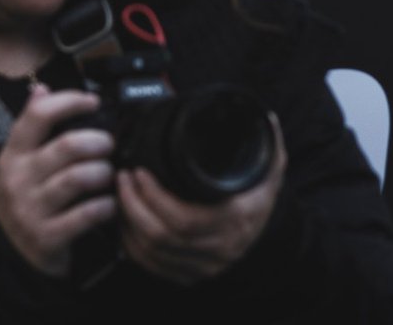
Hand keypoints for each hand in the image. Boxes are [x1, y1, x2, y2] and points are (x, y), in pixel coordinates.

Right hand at [0, 85, 114, 276]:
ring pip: (80, 177)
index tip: (94, 102)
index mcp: (13, 155)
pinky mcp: (45, 238)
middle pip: (69, 145)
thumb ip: (34, 126)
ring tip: (109, 174)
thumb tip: (41, 89)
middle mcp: (17, 180)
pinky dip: (106, 206)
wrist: (10, 256)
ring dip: (104, 173)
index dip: (71, 101)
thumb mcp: (23, 161)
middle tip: (109, 146)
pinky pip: (87, 213)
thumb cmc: (28, 196)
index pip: (39, 115)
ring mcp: (29, 210)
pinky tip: (109, 204)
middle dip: (100, 142)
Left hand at [117, 117, 286, 284]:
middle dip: (133, 205)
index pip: (185, 218)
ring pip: (151, 253)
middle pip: (161, 236)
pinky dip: (133, 245)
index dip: (156, 197)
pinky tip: (127, 224)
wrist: (268, 239)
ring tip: (121, 195)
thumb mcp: (271, 170)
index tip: (140, 171)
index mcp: (235, 220)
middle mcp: (218, 248)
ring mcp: (201, 266)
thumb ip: (268, 142)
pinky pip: (151, 266)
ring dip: (129, 224)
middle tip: (122, 178)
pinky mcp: (188, 276)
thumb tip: (266, 117)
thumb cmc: (262, 200)